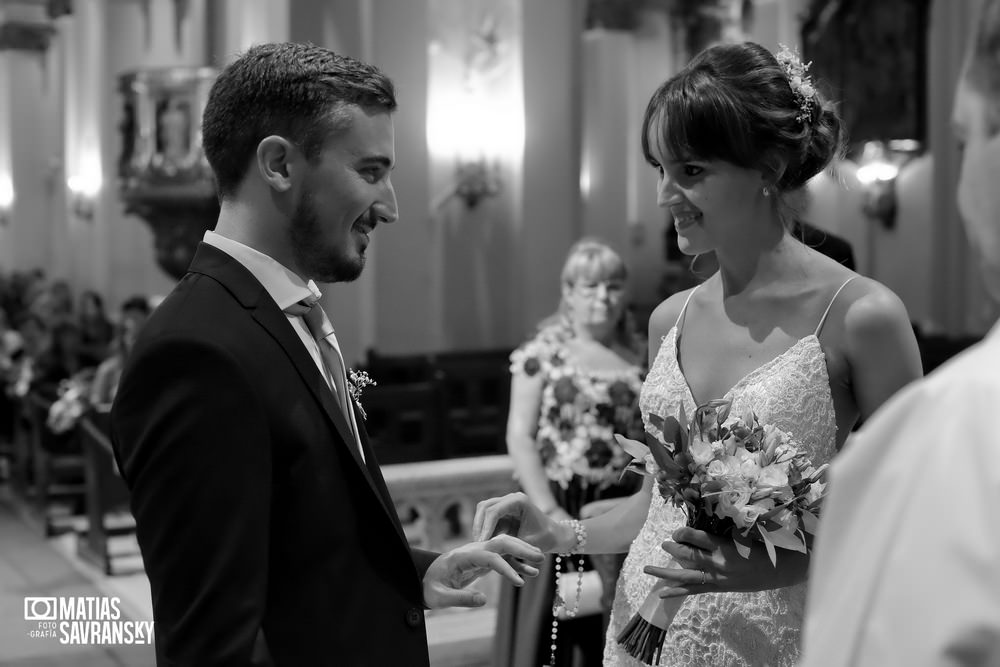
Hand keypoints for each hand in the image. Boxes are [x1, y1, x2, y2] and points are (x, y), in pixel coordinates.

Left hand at [422, 534, 544, 608]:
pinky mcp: (481, 561)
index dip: (505, 568)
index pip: (489, 556)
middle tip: (541, 557)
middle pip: (500, 542)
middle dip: (521, 547)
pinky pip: (502, 558)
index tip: (519, 582)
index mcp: (462, 556)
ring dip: (522, 552)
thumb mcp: (440, 597)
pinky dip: (516, 563)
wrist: (424, 580)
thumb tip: (484, 600)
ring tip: (541, 561)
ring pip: (504, 546)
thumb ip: (460, 598)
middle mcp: (472, 550)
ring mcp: (478, 553)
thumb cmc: (429, 589)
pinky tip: (529, 572)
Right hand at [472, 492, 563, 550]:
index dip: (486, 527)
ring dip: (479, 527)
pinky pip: (487, 518)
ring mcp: (506, 503)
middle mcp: (511, 498)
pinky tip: (483, 544)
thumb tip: (491, 550)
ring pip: (483, 510)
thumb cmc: (545, 539)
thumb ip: (510, 546)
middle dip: (479, 525)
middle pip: (485, 507)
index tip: (482, 543)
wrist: (554, 535)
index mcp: (519, 501)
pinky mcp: (503, 511)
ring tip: (479, 544)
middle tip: (477, 544)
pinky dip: (483, 529)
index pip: (494, 511)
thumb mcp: (528, 544)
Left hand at [643, 526, 808, 597]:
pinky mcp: (718, 588)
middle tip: (664, 544)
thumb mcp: (744, 531)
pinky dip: (676, 592)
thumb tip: (706, 514)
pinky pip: (693, 591)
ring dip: (664, 572)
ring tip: (647, 569)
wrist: (779, 570)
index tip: (676, 531)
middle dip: (672, 549)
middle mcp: (717, 564)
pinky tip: (661, 594)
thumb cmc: (762, 546)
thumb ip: (724, 525)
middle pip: (687, 556)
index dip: (682, 533)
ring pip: (685, 576)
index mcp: (723, 546)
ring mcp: (716, 578)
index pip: (695, 537)